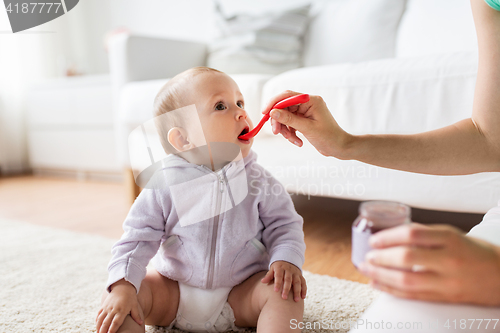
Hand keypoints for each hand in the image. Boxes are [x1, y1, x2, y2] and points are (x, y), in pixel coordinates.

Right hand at [96, 279, 143, 332]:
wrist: (122, 286)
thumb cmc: (130, 297)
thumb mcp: (134, 305)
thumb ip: (136, 315)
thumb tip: (140, 323)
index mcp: (122, 310)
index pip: (116, 322)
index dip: (112, 330)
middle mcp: (113, 309)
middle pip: (106, 322)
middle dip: (103, 331)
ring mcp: (107, 307)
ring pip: (100, 319)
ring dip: (98, 327)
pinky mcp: (104, 305)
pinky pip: (99, 314)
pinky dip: (97, 321)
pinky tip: (97, 326)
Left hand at [260, 260, 306, 301]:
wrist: (288, 260)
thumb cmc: (278, 268)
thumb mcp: (272, 269)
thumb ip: (268, 276)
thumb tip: (262, 281)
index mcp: (280, 268)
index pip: (279, 276)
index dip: (278, 283)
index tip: (276, 291)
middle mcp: (289, 270)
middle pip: (288, 280)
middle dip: (286, 289)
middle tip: (284, 298)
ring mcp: (296, 273)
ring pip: (297, 282)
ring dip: (297, 291)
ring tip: (296, 300)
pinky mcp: (301, 276)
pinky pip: (303, 283)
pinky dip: (304, 290)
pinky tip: (303, 297)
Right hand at [262, 90, 351, 157]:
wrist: (339, 148)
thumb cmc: (329, 137)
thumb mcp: (308, 128)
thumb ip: (289, 119)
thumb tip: (273, 112)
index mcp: (311, 100)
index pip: (287, 96)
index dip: (274, 103)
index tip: (265, 113)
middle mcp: (307, 103)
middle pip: (284, 107)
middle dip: (279, 120)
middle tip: (276, 132)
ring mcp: (305, 112)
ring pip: (285, 117)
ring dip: (285, 129)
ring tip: (292, 139)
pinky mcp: (304, 120)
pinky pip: (290, 124)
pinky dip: (290, 133)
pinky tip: (298, 142)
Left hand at [358, 223, 499, 305]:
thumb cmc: (473, 251)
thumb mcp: (452, 234)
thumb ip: (424, 234)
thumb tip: (392, 234)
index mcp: (450, 239)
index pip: (412, 234)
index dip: (389, 236)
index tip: (374, 239)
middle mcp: (449, 260)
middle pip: (407, 258)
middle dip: (382, 257)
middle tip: (368, 255)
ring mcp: (447, 282)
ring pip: (407, 281)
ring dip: (381, 276)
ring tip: (367, 269)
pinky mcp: (445, 298)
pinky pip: (413, 296)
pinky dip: (391, 290)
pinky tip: (377, 284)